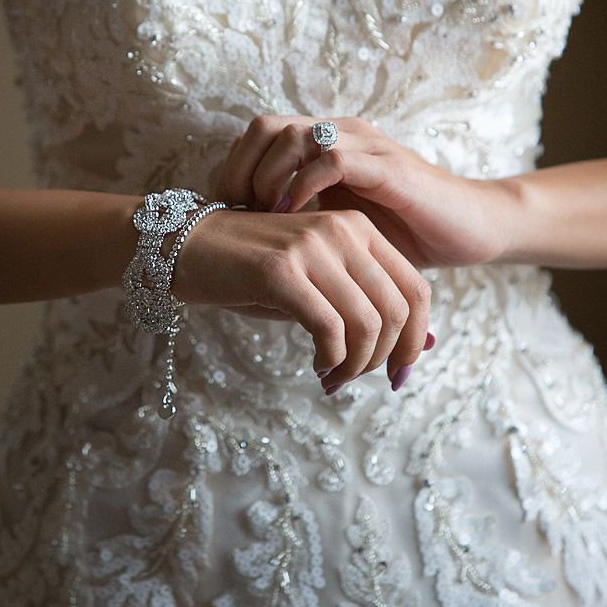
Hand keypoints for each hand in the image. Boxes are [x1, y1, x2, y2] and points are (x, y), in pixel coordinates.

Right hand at [170, 207, 430, 391]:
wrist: (185, 247)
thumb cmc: (250, 270)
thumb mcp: (315, 282)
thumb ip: (363, 304)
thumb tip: (421, 345)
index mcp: (359, 227)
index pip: (416, 288)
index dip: (415, 338)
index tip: (398, 371)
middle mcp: (342, 230)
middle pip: (397, 310)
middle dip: (383, 358)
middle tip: (356, 379)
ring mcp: (311, 247)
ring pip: (367, 323)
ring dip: (355, 364)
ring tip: (333, 376)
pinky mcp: (281, 270)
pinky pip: (328, 327)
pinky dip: (330, 357)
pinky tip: (317, 365)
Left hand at [213, 115, 524, 267]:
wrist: (466, 232)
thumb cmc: (402, 234)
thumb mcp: (336, 226)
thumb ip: (297, 221)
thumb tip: (245, 240)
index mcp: (325, 143)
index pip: (258, 133)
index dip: (235, 168)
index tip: (228, 212)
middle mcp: (341, 133)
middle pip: (265, 127)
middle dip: (242, 171)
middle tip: (239, 214)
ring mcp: (365, 145)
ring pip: (293, 136)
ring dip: (269, 178)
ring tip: (266, 216)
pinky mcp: (388, 166)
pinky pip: (333, 159)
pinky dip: (304, 186)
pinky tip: (296, 218)